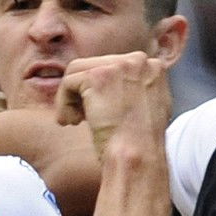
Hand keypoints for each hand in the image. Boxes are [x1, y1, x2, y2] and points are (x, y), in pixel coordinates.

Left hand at [55, 52, 170, 158]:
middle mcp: (138, 60)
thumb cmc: (140, 142)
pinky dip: (63, 103)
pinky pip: (68, 83)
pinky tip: (70, 122)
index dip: (100, 90)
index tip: (101, 111)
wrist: (137, 155)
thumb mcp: (148, 106)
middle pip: (94, 67)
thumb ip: (135, 87)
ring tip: (73, 120)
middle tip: (82, 118)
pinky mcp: (97, 76)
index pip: (112, 67)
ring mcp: (118, 66)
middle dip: (84, 92)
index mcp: (152, 66)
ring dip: (70, 97)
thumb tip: (110, 84)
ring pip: (77, 72)